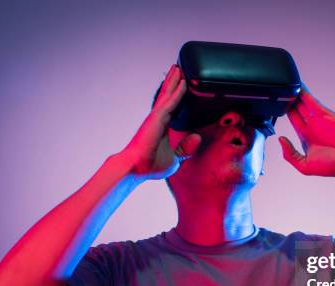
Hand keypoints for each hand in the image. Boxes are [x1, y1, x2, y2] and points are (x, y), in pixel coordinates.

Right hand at [120, 65, 201, 179]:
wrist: (137, 168)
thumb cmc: (151, 166)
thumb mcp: (175, 158)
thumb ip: (185, 148)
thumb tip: (197, 137)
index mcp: (161, 127)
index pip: (171, 108)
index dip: (175, 97)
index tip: (180, 87)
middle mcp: (158, 119)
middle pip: (168, 96)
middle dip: (173, 82)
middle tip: (178, 69)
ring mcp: (157, 117)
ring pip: (168, 94)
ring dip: (174, 80)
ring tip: (179, 68)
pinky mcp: (158, 117)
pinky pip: (172, 101)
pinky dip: (178, 91)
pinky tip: (184, 82)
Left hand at [278, 85, 334, 184]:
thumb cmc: (331, 167)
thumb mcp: (304, 165)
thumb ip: (290, 154)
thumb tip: (280, 139)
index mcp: (305, 136)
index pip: (292, 118)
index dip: (283, 110)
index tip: (275, 102)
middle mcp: (311, 125)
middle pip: (297, 107)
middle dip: (289, 98)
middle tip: (278, 88)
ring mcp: (319, 119)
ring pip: (304, 101)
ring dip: (296, 92)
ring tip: (286, 81)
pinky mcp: (326, 115)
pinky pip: (313, 101)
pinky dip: (305, 93)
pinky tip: (298, 86)